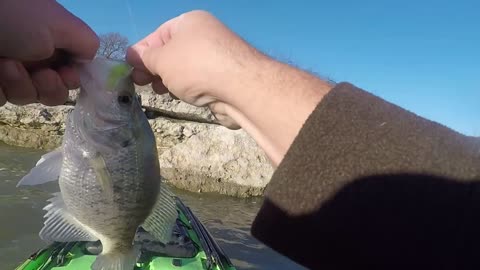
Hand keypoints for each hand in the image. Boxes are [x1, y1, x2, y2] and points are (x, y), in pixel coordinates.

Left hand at [0, 0, 98, 105]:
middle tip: (39, 74)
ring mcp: (10, 71)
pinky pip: (1, 99)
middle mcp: (34, 58)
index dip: (71, 81)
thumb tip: (88, 62)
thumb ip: (87, 44)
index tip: (65, 75)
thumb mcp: (61, 24)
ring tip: (5, 64)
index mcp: (53, 44)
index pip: (72, 75)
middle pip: (53, 93)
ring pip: (26, 97)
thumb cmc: (18, 16)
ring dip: (19, 84)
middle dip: (47, 88)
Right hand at [127, 10, 262, 128]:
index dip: (141, 52)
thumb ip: (145, 58)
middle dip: (154, 68)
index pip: (157, 35)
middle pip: (171, 53)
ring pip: (184, 69)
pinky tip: (181, 96)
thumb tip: (133, 55)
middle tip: (141, 83)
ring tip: (162, 91)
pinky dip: (187, 88)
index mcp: (189, 22)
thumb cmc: (195, 67)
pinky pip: (198, 81)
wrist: (240, 88)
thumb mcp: (162, 60)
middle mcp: (204, 36)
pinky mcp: (224, 78)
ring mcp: (216, 57)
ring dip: (169, 80)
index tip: (129, 70)